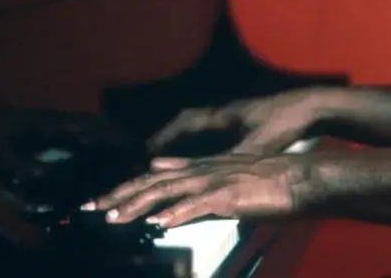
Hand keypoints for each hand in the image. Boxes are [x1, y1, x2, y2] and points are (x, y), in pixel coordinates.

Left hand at [86, 154, 306, 228]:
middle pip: (152, 183)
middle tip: (90, 209)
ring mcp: (214, 181)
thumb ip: (198, 186)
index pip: (154, 178)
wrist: (300, 178)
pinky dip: (176, 212)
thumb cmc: (269, 184)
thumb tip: (173, 196)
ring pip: (167, 192)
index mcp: (201, 168)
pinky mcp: (229, 195)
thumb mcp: (228, 181)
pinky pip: (197, 204)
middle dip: (119, 196)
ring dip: (138, 205)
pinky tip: (159, 222)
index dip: (125, 188)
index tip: (100, 201)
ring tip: (114, 217)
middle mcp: (202, 171)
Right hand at [148, 88, 330, 155]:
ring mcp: (238, 113)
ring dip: (186, 137)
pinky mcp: (250, 118)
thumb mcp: (258, 145)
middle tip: (152, 153)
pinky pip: (217, 127)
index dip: (164, 137)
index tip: (147, 151)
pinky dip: (204, 139)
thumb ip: (234, 161)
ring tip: (172, 154)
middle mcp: (227, 111)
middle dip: (170, 136)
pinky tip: (206, 153)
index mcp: (224, 115)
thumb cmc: (285, 122)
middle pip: (189, 121)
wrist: (312, 105)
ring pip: (203, 124)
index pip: (185, 123)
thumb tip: (210, 178)